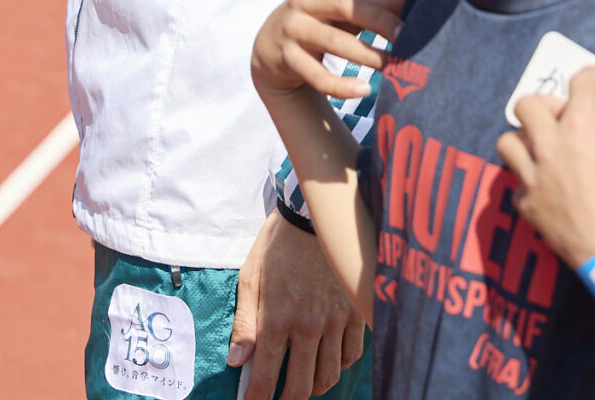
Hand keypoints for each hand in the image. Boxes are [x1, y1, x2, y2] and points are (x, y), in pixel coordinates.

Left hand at [231, 212, 363, 399]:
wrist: (317, 213)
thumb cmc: (279, 244)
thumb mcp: (251, 278)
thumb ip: (244, 323)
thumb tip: (237, 361)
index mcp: (277, 319)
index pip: (265, 378)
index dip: (257, 399)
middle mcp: (309, 326)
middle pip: (301, 387)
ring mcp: (337, 320)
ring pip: (329, 375)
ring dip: (314, 387)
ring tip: (303, 384)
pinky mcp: (357, 311)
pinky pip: (352, 354)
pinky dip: (340, 365)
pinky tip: (329, 360)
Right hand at [252, 0, 415, 100]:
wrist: (270, 48)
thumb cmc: (320, 20)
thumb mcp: (344, 7)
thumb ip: (378, 2)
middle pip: (346, 5)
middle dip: (379, 20)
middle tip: (407, 36)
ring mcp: (293, 28)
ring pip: (333, 42)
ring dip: (367, 55)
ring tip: (394, 66)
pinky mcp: (287, 58)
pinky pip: (316, 75)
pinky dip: (341, 85)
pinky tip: (364, 90)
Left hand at [497, 66, 594, 269]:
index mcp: (581, 130)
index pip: (579, 87)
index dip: (590, 77)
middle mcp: (550, 148)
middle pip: (526, 106)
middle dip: (544, 103)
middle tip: (563, 113)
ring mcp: (534, 178)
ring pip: (507, 143)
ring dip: (522, 138)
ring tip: (541, 144)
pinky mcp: (528, 206)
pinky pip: (516, 184)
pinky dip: (527, 180)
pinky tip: (544, 184)